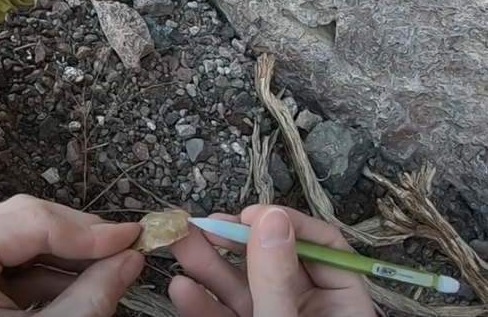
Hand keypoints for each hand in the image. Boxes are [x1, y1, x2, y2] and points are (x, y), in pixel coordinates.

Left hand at [0, 195, 145, 316]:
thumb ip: (88, 298)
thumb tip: (129, 262)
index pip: (30, 221)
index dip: (88, 231)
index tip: (132, 237)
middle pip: (22, 223)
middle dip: (77, 239)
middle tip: (124, 248)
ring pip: (17, 245)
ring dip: (64, 258)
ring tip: (109, 269)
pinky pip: (4, 270)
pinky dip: (43, 278)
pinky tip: (80, 286)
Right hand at [168, 205, 374, 316]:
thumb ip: (277, 279)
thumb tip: (270, 219)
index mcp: (343, 304)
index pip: (322, 245)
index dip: (285, 224)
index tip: (251, 216)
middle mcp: (309, 308)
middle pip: (271, 260)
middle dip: (232, 239)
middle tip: (201, 222)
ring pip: (240, 285)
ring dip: (207, 264)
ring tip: (179, 242)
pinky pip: (224, 312)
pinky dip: (201, 301)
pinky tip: (182, 289)